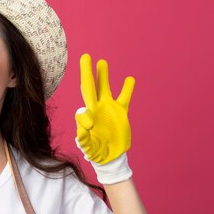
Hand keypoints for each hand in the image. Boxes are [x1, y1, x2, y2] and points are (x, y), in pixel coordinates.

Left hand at [75, 53, 134, 183]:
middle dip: (87, 71)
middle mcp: (97, 107)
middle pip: (91, 86)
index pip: (84, 104)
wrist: (109, 157)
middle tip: (85, 56)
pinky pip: (125, 98)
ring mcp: (109, 108)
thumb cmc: (95, 152)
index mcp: (88, 114)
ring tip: (102, 62)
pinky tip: (129, 79)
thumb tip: (85, 119)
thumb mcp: (87, 145)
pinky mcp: (121, 112)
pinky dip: (127, 89)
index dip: (86, 112)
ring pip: (106, 88)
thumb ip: (83, 134)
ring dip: (104, 75)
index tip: (91, 125)